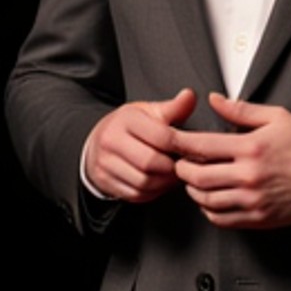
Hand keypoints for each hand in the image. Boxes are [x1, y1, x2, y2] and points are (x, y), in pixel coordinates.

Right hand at [83, 88, 197, 202]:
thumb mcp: (149, 112)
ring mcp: (105, 163)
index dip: (181, 146)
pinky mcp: (105, 182)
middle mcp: (110, 141)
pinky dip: (153, 192)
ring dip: (164, 183)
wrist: (98, 142)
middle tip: (183, 166)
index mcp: (125, 120)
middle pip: (151, 162)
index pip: (161, 137)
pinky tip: (159, 182)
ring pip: (144, 182)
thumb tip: (190, 96)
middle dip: (172, 168)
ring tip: (173, 174)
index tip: (191, 150)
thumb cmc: (129, 127)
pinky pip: (136, 195)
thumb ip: (173, 107)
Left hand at [171, 93, 290, 229]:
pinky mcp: (258, 217)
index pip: (200, 146)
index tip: (170, 140)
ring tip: (194, 181)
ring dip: (193, 191)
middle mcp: (248, 175)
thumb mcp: (277, 117)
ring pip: (205, 200)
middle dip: (181, 169)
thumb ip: (241, 110)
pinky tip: (210, 200)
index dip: (178, 143)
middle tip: (180, 163)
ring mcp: (252, 199)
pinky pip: (221, 219)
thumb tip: (214, 100)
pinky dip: (208, 210)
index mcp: (250, 147)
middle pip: (196, 177)